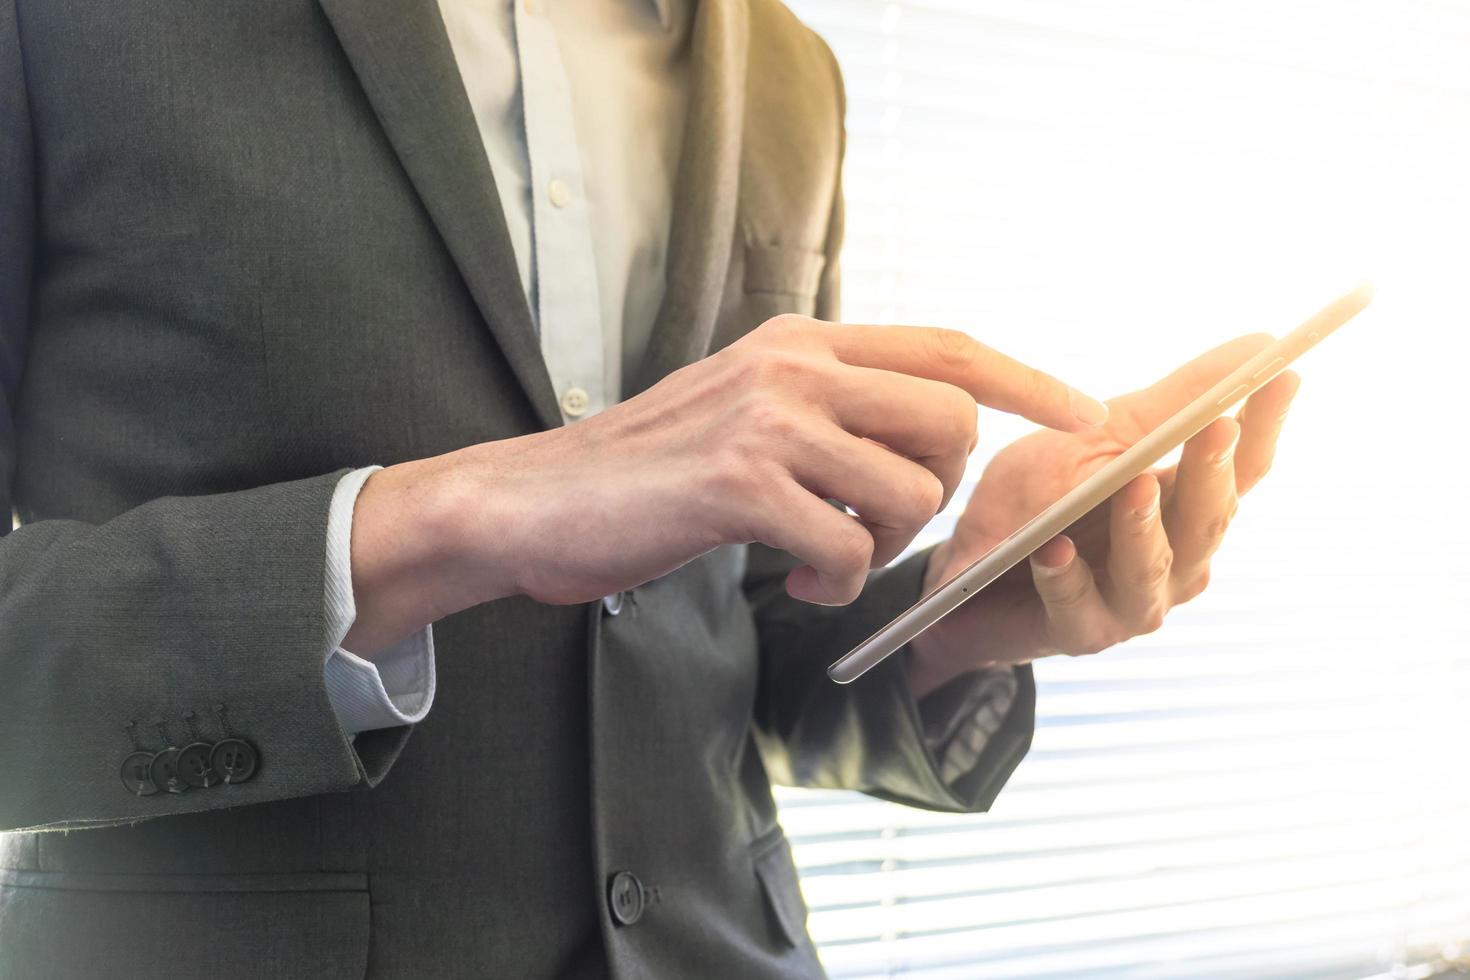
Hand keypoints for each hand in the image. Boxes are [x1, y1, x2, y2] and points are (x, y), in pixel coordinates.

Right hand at [342, 315, 1110, 653]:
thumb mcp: (744, 409)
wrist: (536, 501)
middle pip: (949, 421)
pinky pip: (848, 547)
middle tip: (879, 529)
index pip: (946, 346)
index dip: (1027, 381)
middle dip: (940, 493)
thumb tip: (921, 438)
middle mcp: (793, 366)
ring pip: (909, 492)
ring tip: (823, 562)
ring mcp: (768, 420)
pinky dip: (837, 583)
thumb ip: (825, 407)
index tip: (1087, 415)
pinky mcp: (740, 483)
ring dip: (883, 550)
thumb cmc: (647, 471)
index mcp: (800, 342)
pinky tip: (795, 581)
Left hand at [906, 334, 1301, 697]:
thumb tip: (1259, 344)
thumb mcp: (1097, 436)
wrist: (967, 578)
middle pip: (1208, 518)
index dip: (1266, 423)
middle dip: (1213, 471)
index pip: (1243, 467)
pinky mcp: (1079, 633)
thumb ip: (1172, 402)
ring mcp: (1133, 602)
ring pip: (1152, 568)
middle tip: (1216, 426)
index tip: (1284, 374)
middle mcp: (1179, 560)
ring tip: (1134, 488)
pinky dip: (1065, 578)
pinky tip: (1053, 551)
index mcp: (1189, 508)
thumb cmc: (1039, 500)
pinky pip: (1076, 606)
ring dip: (1143, 528)